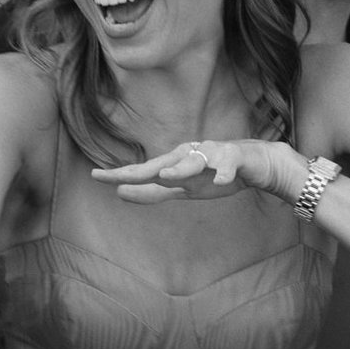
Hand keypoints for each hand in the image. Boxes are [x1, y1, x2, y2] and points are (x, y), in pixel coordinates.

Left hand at [92, 138, 304, 204]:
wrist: (255, 164)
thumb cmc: (214, 174)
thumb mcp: (182, 189)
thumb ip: (152, 192)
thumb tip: (119, 193)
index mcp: (174, 162)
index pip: (143, 170)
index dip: (120, 174)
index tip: (94, 176)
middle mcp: (189, 155)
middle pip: (161, 163)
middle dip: (139, 170)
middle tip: (117, 177)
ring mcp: (212, 155)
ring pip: (194, 161)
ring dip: (180, 169)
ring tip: (164, 175)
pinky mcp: (236, 159)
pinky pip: (229, 167)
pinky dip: (224, 173)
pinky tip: (219, 181)